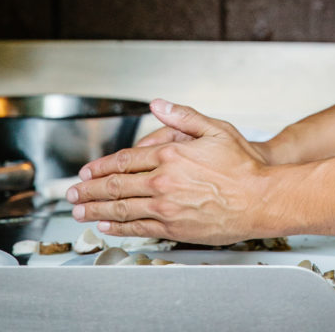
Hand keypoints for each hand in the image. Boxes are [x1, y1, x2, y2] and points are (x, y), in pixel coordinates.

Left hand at [66, 99, 271, 244]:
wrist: (261, 199)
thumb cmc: (243, 166)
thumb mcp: (215, 129)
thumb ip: (182, 116)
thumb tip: (157, 104)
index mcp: (170, 155)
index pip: (125, 161)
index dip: (101, 167)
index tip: (87, 171)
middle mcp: (163, 182)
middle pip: (115, 186)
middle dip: (89, 190)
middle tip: (73, 193)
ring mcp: (166, 208)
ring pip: (121, 209)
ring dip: (97, 211)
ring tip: (80, 212)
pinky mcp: (174, 229)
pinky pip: (139, 228)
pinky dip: (119, 228)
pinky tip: (108, 227)